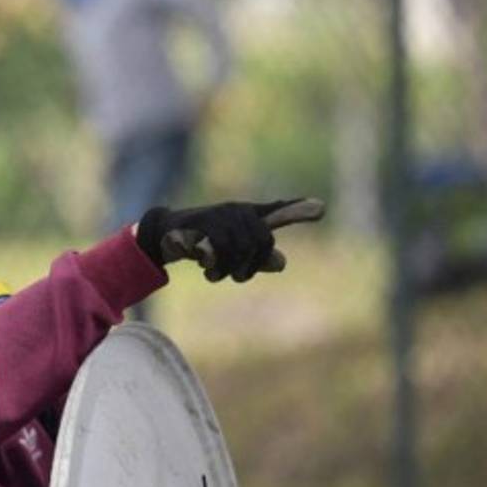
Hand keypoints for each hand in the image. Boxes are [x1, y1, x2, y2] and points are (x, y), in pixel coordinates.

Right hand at [136, 199, 324, 281]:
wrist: (165, 233)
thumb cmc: (204, 240)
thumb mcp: (232, 250)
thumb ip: (256, 257)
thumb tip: (282, 263)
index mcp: (249, 214)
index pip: (276, 213)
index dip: (297, 209)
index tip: (321, 209)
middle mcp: (237, 210)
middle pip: (261, 242)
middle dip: (250, 266)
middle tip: (237, 277)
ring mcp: (219, 214)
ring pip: (240, 248)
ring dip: (228, 270)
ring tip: (216, 276)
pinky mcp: (201, 224)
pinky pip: (219, 249)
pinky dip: (215, 266)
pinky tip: (207, 270)